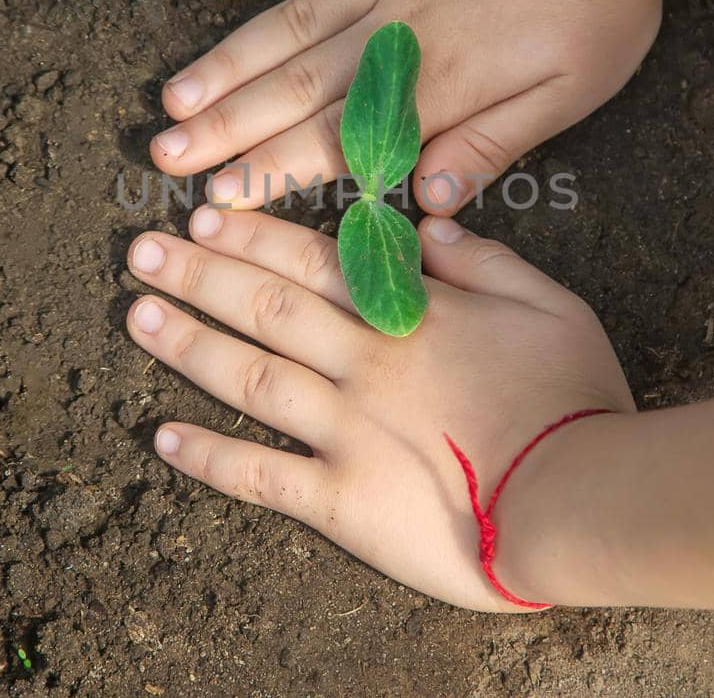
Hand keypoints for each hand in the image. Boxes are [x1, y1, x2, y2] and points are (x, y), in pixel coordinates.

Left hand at [125, 207, 634, 610]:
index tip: (206, 213)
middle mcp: (361, 364)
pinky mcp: (340, 500)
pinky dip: (207, 456)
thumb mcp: (548, 305)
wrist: (576, 500)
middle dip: (199, 274)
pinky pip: (259, 475)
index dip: (254, 235)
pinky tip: (162, 437)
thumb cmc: (573, 399)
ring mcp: (343, 431)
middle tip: (141, 251)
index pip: (314, 261)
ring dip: (188, 344)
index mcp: (408, 315)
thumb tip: (430, 223)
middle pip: (265, 308)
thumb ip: (486, 260)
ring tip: (137, 316)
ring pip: (248, 376)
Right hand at [150, 0, 666, 213]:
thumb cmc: (601, 3)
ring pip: (290, 21)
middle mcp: (394, 30)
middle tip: (164, 158)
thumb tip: (427, 204)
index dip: (274, 172)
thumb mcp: (568, 96)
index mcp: (437, 84)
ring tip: (175, 96)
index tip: (219, 199)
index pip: (339, 141)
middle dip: (226, 128)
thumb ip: (490, 148)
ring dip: (228, 60)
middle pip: (295, 87)